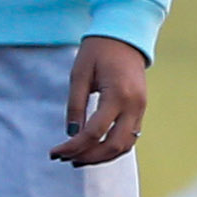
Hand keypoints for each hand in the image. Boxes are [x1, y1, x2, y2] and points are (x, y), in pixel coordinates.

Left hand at [56, 36, 150, 165]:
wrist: (125, 37)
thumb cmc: (97, 52)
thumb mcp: (79, 75)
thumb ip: (75, 105)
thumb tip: (71, 134)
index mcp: (117, 95)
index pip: (94, 132)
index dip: (73, 147)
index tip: (55, 152)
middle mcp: (134, 105)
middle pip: (114, 145)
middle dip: (89, 157)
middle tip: (66, 160)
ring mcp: (141, 108)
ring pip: (126, 145)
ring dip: (102, 156)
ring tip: (78, 159)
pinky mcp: (141, 109)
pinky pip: (130, 136)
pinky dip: (112, 147)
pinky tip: (93, 149)